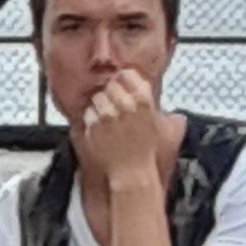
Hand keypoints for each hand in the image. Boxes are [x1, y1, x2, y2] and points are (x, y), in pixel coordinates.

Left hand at [74, 67, 164, 191]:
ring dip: (100, 106)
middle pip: (109, 86)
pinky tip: (100, 129)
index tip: (121, 86)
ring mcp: (107, 115)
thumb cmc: (147, 148)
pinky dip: (92, 119)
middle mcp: (125, 105)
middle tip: (113, 106)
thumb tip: (140, 84)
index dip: (122, 80)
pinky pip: (88, 113)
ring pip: (97, 98)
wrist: (132, 171)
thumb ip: (149, 101)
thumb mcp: (158, 121)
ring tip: (107, 120)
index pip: (127, 74)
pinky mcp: (93, 126)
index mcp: (143, 100)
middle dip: (110, 94)